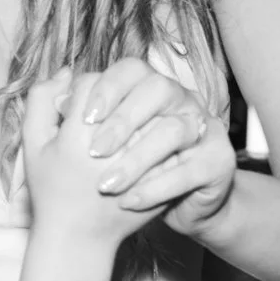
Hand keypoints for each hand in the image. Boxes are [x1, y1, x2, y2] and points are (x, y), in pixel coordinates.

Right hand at [22, 71, 161, 245]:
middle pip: (126, 96)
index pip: (92, 85)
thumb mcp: (33, 143)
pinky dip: (166, 134)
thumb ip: (40, 100)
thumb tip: (68, 70)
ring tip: (139, 116)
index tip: (87, 103)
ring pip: (154, 114)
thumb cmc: (51, 189)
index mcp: (74, 138)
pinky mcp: (159, 179)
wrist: (78, 238)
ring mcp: (137, 165)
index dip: (90, 87)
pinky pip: (171, 143)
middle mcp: (108, 149)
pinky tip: (156, 135)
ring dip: (148, 111)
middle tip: (114, 107)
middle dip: (121, 97)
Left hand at [70, 55, 239, 235]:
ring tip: (107, 184)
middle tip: (95, 151)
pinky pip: (190, 169)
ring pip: (175, 130)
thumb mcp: (89, 145)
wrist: (166, 211)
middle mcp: (180, 100)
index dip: (106, 89)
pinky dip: (158, 186)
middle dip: (123, 120)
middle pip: (158, 89)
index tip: (83, 119)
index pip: (131, 70)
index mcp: (148, 88)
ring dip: (138, 158)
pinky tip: (130, 201)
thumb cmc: (121, 172)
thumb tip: (61, 92)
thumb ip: (73, 115)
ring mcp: (204, 127)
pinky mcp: (218, 160)